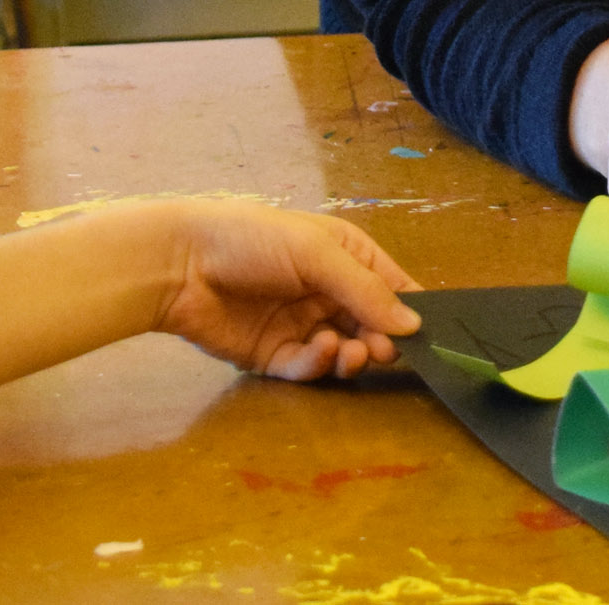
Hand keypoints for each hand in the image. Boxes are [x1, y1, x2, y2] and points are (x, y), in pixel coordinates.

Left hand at [149, 201, 422, 380]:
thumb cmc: (250, 240)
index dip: (410, 312)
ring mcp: (300, 325)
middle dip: (381, 341)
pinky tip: (319, 351)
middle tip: (380, 351)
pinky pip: (309, 369)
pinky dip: (319, 365)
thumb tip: (414, 326)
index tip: (429, 337)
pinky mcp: (275, 355)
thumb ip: (366, 290)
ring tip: (349, 353)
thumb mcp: (316, 253)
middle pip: (372, 327)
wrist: (179, 264)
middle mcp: (326, 291)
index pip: (392, 287)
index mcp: (344, 255)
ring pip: (344, 353)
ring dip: (352, 356)